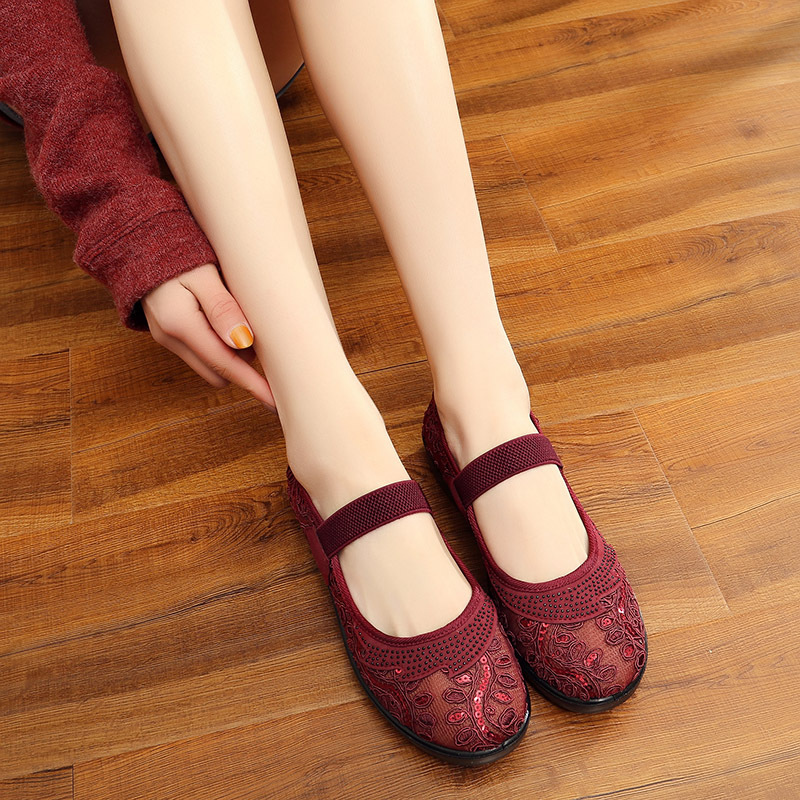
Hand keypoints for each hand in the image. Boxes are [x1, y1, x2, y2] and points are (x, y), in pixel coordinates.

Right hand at [141, 263, 276, 411]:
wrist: (135, 243)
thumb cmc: (174, 252)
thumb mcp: (204, 274)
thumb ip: (222, 308)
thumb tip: (243, 342)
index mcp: (180, 325)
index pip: (225, 365)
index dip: (253, 384)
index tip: (275, 402)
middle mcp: (170, 339)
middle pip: (218, 372)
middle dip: (243, 366)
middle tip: (263, 338)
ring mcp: (167, 339)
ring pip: (209, 364)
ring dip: (230, 354)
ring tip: (241, 319)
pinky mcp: (168, 334)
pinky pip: (200, 351)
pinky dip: (218, 344)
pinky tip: (227, 321)